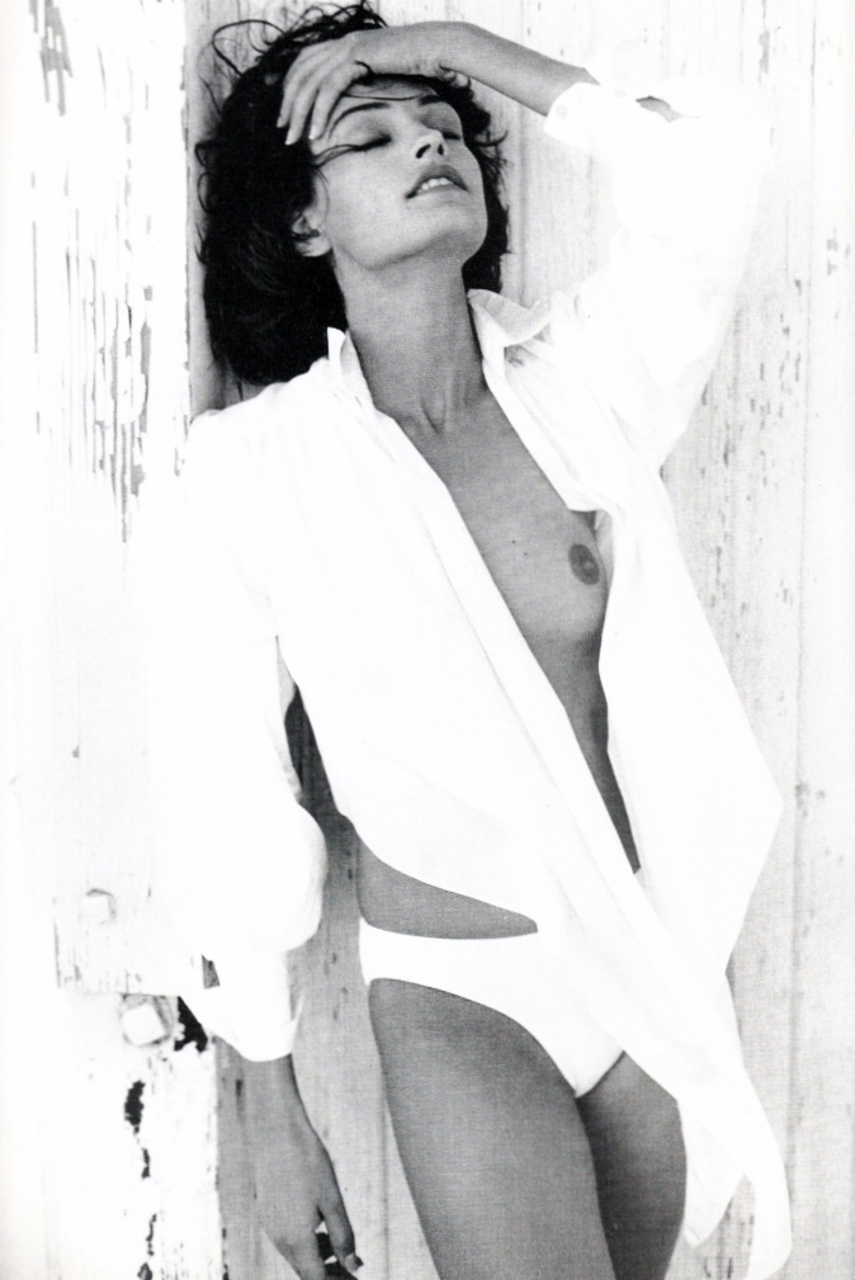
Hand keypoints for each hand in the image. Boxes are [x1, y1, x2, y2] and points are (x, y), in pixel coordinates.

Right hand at [244, 1056, 360, 1279]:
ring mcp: (270, 1227)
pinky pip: (287, 1241)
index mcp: (296, 1240)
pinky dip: (306, 1244)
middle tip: (353, 1267)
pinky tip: (319, 1227)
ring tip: (339, 1248)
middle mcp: (279, 1240)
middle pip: (306, 1272)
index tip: (356, 1276)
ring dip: (318, 1260)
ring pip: (296, 1257)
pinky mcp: (267, 1214)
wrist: (274, 1131)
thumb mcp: (332, 1199)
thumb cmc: (307, 1161)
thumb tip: (354, 1267)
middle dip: (329, 1274)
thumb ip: (343, 1236)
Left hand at [278, 23, 459, 143]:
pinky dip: (320, 112)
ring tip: (293, 139)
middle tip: (282, 130)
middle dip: (288, 103)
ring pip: (311, 81)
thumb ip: (366, 82)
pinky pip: (330, 87)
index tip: (282, 109)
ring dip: (299, 113)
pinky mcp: (359, 57)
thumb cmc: (419, 65)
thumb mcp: (386, 74)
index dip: (289, 83)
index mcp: (346, 42)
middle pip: (302, 72)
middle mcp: (344, 41)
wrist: (438, 48)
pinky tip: (316, 134)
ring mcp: (350, 46)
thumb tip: (357, 104)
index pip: (305, 61)